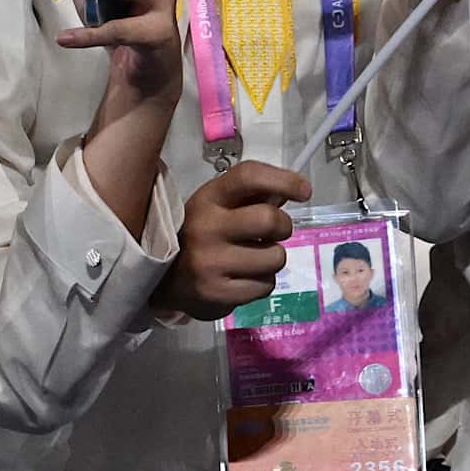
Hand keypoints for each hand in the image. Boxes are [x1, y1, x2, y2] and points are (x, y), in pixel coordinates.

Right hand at [153, 160, 313, 320]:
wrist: (165, 279)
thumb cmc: (200, 234)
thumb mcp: (217, 205)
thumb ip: (252, 195)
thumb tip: (294, 189)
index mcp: (209, 198)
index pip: (249, 177)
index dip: (284, 180)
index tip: (304, 190)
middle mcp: (207, 227)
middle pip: (270, 219)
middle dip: (283, 226)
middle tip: (274, 232)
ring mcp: (212, 262)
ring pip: (275, 257)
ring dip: (272, 257)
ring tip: (254, 258)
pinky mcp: (219, 293)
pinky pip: (266, 285)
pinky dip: (262, 282)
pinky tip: (245, 277)